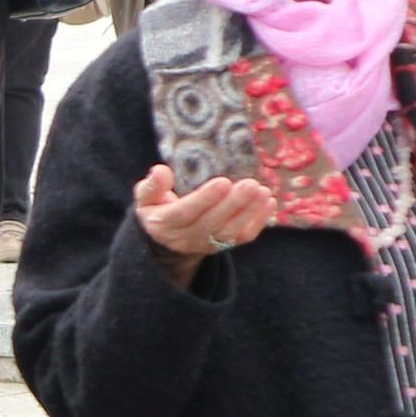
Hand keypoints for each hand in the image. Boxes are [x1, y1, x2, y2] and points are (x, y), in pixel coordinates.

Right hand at [134, 161, 275, 281]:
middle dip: (233, 204)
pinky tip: (269, 203)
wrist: (167, 236)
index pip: (184, 213)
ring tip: (263, 191)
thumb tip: (161, 170)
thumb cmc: (157, 207)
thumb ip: (153, 185)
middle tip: (250, 184)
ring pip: (229, 232)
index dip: (204, 199)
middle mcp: (185, 238)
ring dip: (249, 212)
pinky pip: (242, 237)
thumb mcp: (146, 197)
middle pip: (211, 223)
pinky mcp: (223, 246)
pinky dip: (258, 222)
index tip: (223, 182)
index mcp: (164, 224)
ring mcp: (206, 244)